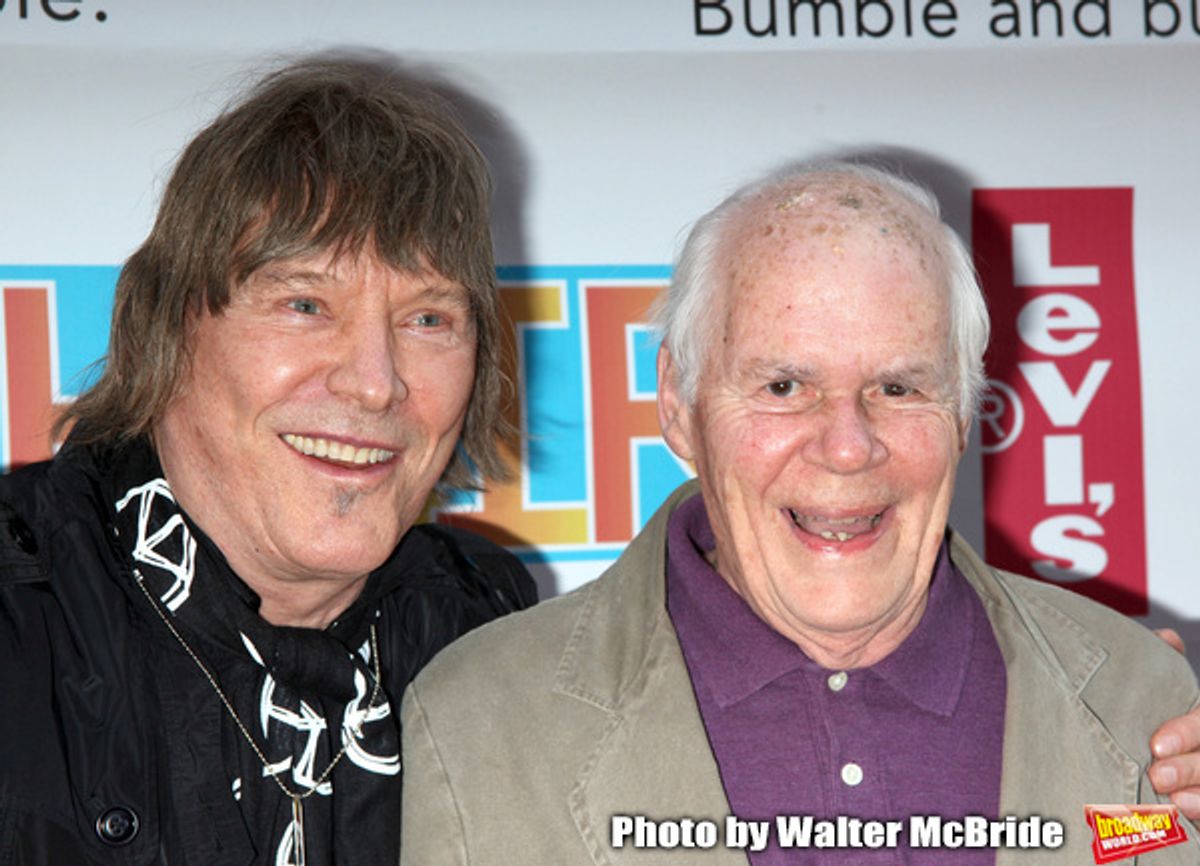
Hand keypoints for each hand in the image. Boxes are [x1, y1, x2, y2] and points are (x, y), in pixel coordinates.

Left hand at [1149, 629, 1198, 818]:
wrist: (1150, 750)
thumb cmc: (1154, 713)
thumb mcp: (1160, 688)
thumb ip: (1163, 665)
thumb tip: (1166, 639)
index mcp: (1199, 715)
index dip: (1186, 733)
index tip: (1155, 745)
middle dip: (1189, 768)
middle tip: (1156, 775)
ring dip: (1197, 796)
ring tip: (1168, 800)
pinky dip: (1198, 813)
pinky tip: (1177, 815)